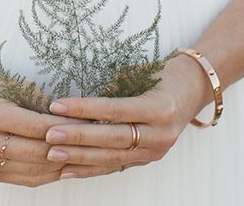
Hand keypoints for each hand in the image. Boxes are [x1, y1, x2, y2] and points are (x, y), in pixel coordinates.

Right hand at [0, 62, 87, 186]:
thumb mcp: (11, 85)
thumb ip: (40, 103)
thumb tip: (75, 117)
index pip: (36, 126)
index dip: (65, 127)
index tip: (87, 122)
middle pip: (36, 152)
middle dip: (67, 147)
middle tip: (91, 140)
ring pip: (34, 170)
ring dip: (61, 164)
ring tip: (83, 154)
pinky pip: (25, 178)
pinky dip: (47, 173)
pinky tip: (64, 164)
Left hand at [43, 54, 212, 178]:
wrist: (194, 87)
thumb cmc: (164, 72)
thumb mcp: (142, 72)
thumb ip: (115, 87)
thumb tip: (77, 95)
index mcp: (158, 107)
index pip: (114, 110)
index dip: (84, 109)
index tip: (56, 105)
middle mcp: (160, 133)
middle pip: (112, 138)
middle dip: (78, 138)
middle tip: (49, 135)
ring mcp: (156, 150)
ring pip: (113, 157)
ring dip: (80, 157)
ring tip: (52, 154)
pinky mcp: (149, 158)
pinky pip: (116, 166)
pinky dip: (90, 169)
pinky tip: (68, 171)